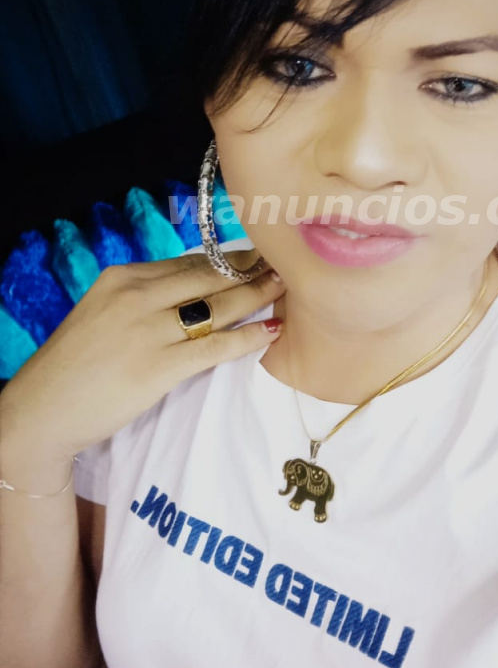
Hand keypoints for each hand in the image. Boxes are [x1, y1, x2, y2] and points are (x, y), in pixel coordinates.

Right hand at [0, 251, 284, 458]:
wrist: (41, 411)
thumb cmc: (75, 366)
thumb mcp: (104, 312)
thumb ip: (145, 297)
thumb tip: (194, 289)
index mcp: (123, 278)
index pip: (190, 262)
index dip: (231, 259)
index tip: (260, 256)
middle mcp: (136, 296)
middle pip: (210, 277)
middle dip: (252, 270)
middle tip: (286, 264)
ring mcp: (147, 331)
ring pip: (218, 306)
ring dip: (257, 296)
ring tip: (287, 290)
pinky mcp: (156, 368)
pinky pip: (214, 347)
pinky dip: (247, 337)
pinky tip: (269, 332)